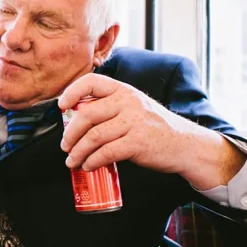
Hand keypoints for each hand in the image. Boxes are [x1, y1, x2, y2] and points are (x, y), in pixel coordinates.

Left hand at [58, 74, 244, 187]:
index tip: (61, 106)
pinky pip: (105, 152)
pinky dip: (92, 161)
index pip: (92, 81)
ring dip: (78, 152)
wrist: (186, 146)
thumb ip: (110, 109)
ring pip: (93, 136)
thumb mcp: (135, 108)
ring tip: (73, 161)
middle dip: (70, 133)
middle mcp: (128, 102)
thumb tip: (76, 122)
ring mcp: (134, 122)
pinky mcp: (137, 142)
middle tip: (65, 146)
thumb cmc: (155, 128)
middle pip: (86, 114)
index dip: (72, 92)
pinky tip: (89, 166)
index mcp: (124, 91)